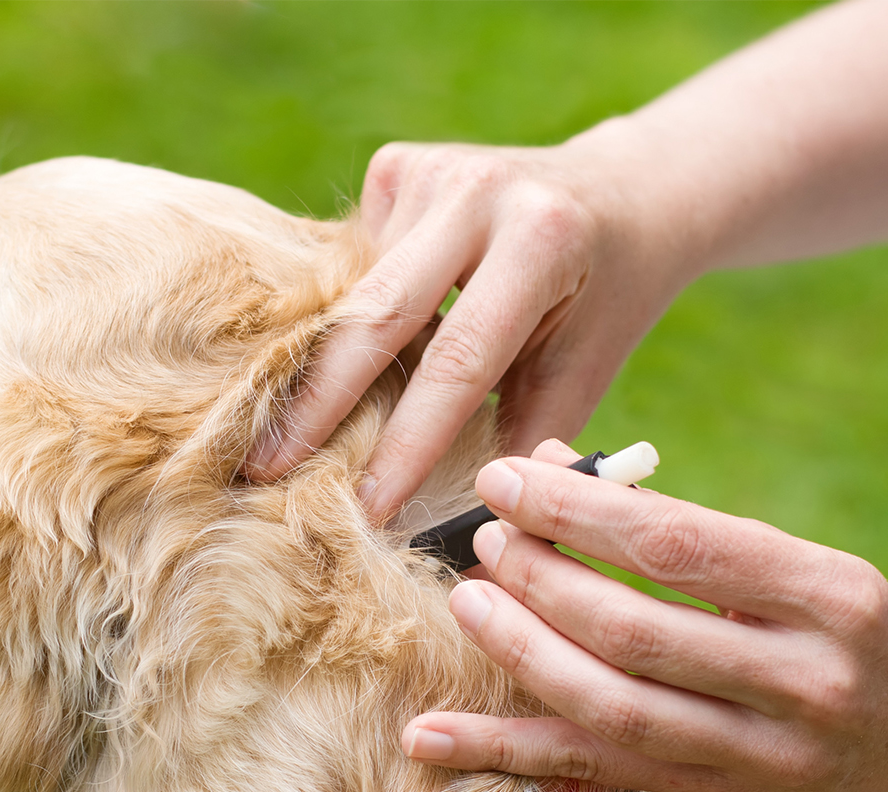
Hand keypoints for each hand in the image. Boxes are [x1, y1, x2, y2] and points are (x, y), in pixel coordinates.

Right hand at [243, 142, 703, 519]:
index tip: (369, 507)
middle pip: (376, 313)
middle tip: (264, 472)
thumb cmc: (606, 298)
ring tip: (284, 435)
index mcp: (541, 240)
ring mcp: (430, 170)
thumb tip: (457, 528)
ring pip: (356, 290)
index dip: (409, 441)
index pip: (459, 359)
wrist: (622, 192)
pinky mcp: (398, 166)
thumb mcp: (586, 368)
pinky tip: (347, 354)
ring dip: (329, 364)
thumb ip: (523, 437)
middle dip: (319, 403)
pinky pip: (354, 263)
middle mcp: (478, 191)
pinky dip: (350, 317)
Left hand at [400, 440, 887, 791]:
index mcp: (831, 594)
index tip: (510, 475)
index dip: (581, 510)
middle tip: (486, 538)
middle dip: (544, 580)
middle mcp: (804, 678)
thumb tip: (563, 478)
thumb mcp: (817, 575)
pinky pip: (602, 772)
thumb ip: (701, 539)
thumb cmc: (870, 641)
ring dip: (524, 656)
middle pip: (639, 630)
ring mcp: (767, 752)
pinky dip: (509, 752)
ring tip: (469, 604)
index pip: (682, 545)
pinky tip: (433, 736)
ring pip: (616, 708)